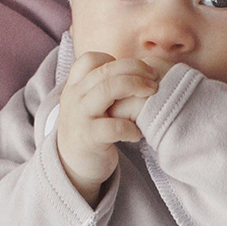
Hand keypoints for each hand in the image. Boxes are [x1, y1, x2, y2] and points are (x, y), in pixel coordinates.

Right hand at [56, 51, 159, 204]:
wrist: (71, 166)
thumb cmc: (88, 130)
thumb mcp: (88, 103)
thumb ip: (102, 86)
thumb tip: (136, 69)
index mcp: (75, 85)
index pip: (91, 59)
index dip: (116, 60)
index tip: (135, 71)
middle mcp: (74, 96)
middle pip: (106, 70)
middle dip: (135, 69)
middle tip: (154, 78)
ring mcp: (79, 116)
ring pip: (107, 89)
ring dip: (135, 87)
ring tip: (152, 94)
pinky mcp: (88, 138)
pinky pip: (113, 126)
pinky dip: (130, 127)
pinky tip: (138, 133)